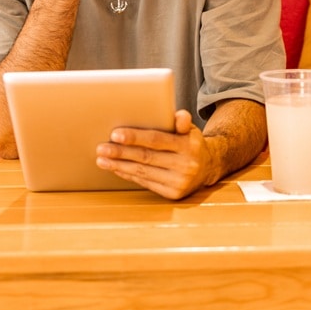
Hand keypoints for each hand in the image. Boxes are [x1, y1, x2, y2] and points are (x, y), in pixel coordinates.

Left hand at [95, 110, 220, 199]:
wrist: (208, 167)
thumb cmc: (190, 143)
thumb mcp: (190, 129)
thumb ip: (182, 121)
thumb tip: (179, 115)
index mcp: (188, 145)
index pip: (157, 140)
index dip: (135, 137)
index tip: (115, 134)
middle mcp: (186, 165)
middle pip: (146, 157)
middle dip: (121, 153)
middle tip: (101, 148)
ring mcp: (179, 182)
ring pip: (143, 172)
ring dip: (119, 166)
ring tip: (102, 159)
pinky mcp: (173, 194)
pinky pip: (145, 183)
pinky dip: (128, 175)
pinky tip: (116, 168)